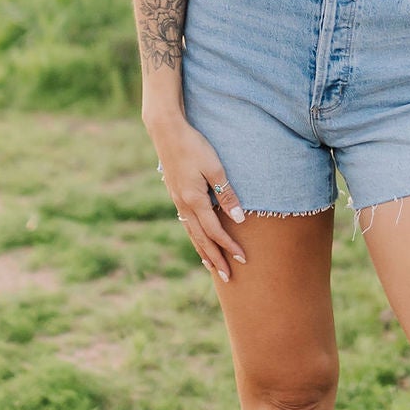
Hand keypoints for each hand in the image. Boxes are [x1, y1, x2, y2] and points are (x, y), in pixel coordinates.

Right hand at [151, 117, 247, 280]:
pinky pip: (186, 222)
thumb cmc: (194, 146)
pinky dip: (193, 236)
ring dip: (203, 251)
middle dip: (215, 259)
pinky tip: (197, 239)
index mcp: (194, 200)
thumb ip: (226, 194)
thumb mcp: (214, 168)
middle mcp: (184, 205)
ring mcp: (177, 200)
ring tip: (212, 267)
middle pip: (201, 239)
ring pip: (191, 233)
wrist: (166, 131)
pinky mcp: (175, 194)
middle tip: (227, 278)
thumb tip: (238, 218)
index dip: (229, 246)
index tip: (243, 259)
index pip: (215, 231)